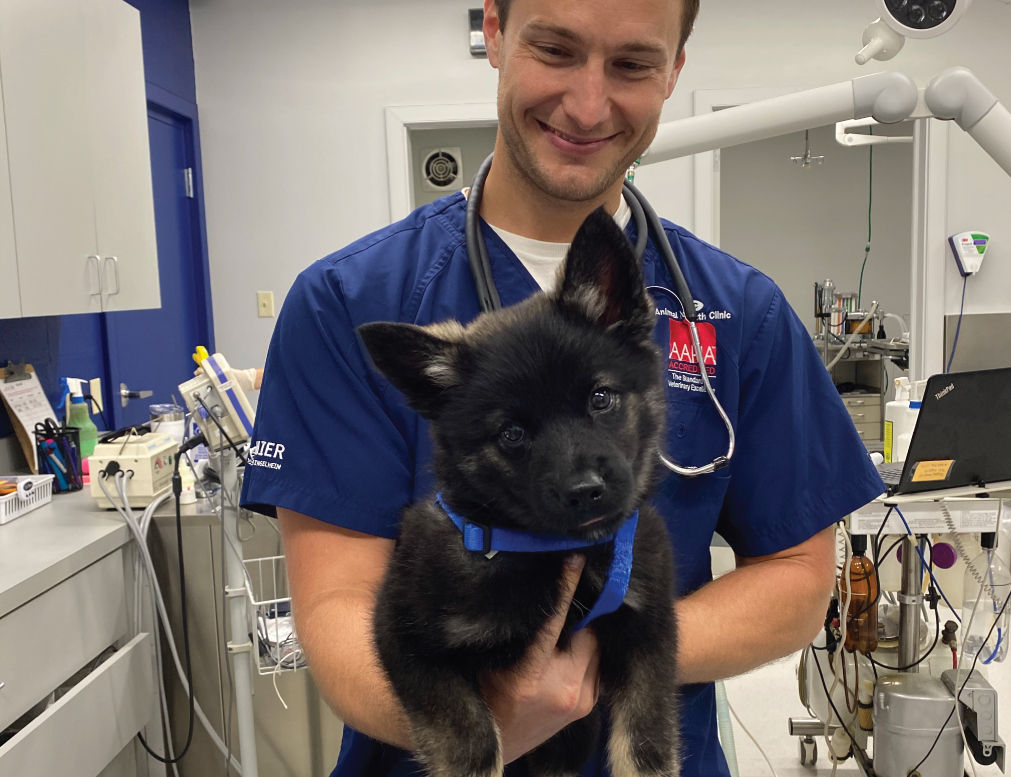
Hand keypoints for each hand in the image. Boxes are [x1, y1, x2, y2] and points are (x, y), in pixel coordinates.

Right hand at [479, 555, 599, 763]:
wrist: (495, 747)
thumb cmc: (481, 695)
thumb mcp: (488, 661)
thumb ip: (511, 632)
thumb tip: (526, 588)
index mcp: (528, 678)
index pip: (554, 621)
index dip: (566, 587)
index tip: (575, 557)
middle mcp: (562, 689)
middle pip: (587, 630)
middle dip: (584, 606)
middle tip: (579, 578)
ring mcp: (580, 700)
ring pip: (597, 646)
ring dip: (589, 626)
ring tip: (581, 603)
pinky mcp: (588, 706)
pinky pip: (598, 663)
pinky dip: (590, 645)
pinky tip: (579, 633)